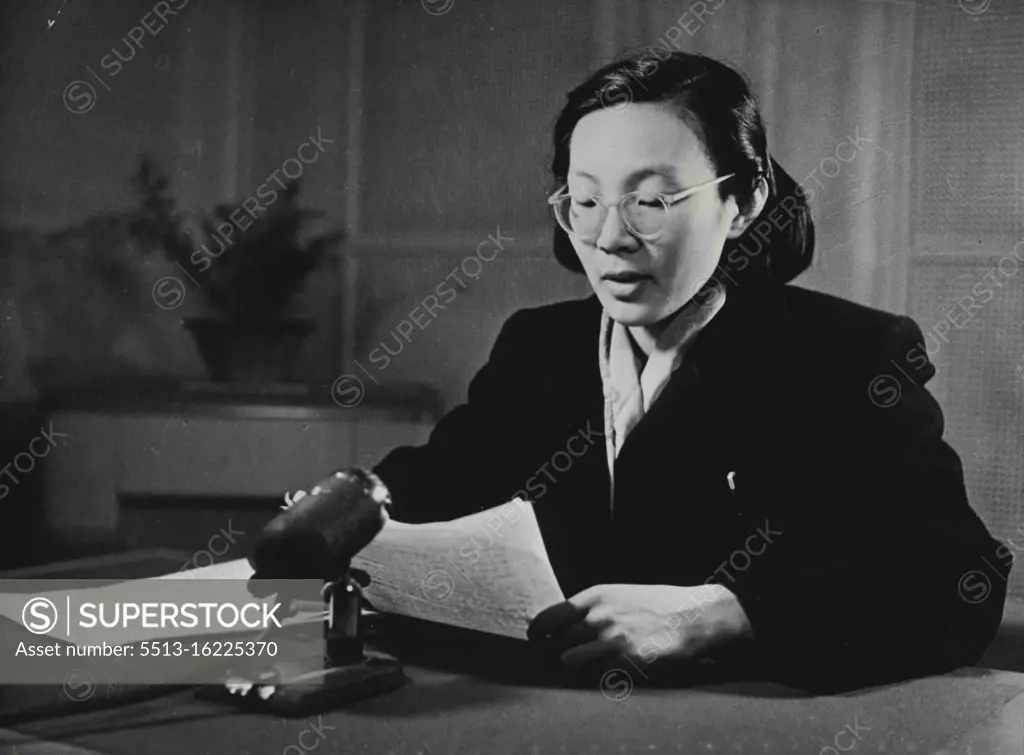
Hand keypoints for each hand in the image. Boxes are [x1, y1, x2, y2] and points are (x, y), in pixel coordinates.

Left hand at [527, 583, 751, 671]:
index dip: (536, 633)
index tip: (534, 641)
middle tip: (556, 657)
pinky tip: (610, 668)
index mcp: (595, 596)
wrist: (693, 616)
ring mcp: (612, 639)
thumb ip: (591, 608)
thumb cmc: (656, 605)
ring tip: (584, 664)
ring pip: (569, 660)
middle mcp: (599, 616)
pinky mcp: (626, 661)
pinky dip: (596, 675)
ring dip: (573, 665)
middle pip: (555, 642)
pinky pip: (595, 675)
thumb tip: (561, 625)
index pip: (548, 617)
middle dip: (552, 652)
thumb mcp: (619, 595)